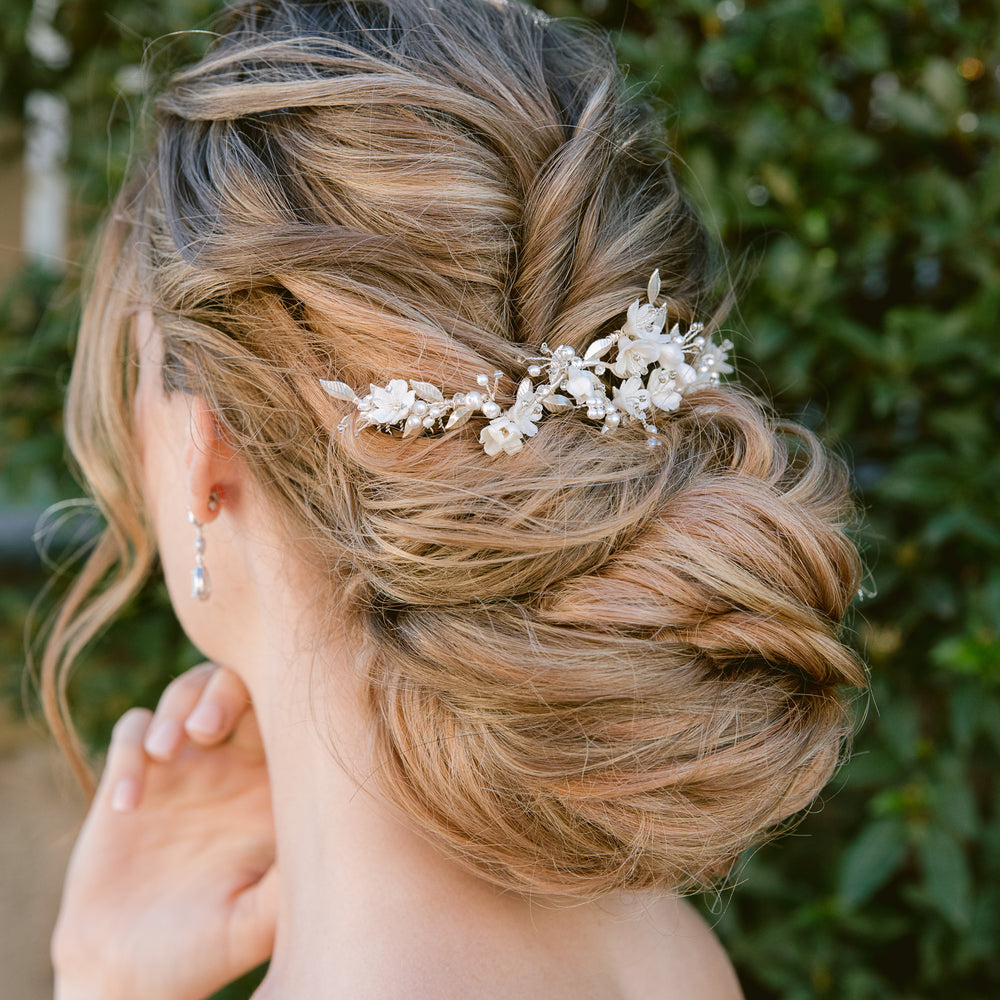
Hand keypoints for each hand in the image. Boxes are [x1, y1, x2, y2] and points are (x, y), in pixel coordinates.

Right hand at [53, 663, 276, 999]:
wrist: (127, 976)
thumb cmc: (203, 953)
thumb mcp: (254, 922)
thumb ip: (288, 881)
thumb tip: (331, 836)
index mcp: (273, 788)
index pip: (290, 715)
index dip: (278, 702)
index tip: (253, 734)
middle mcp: (233, 767)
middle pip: (240, 684)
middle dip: (222, 691)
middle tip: (204, 729)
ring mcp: (184, 768)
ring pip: (187, 691)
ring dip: (174, 709)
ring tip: (165, 754)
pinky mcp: (134, 778)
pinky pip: (133, 730)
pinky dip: (129, 751)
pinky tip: (127, 806)